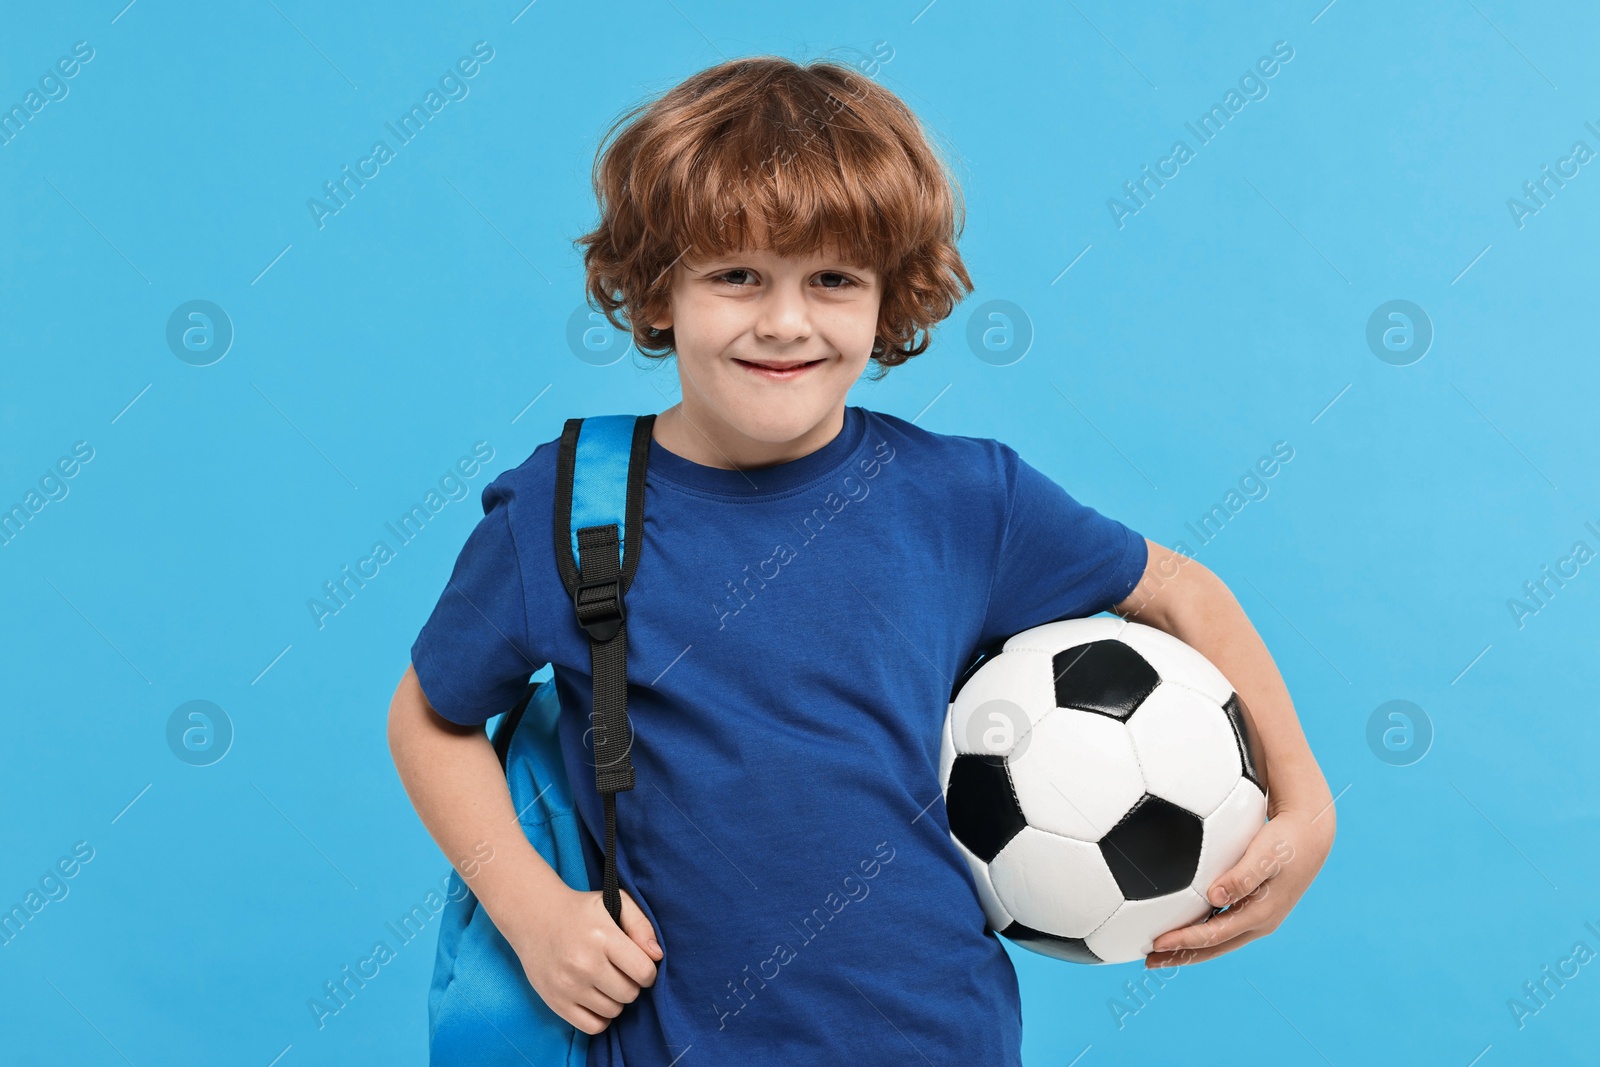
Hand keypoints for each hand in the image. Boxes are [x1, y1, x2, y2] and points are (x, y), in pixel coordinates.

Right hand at [504, 883, 663, 1034]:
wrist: (534, 917)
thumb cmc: (581, 911)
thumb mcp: (614, 902)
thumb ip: (641, 925)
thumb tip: (657, 956)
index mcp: (602, 937)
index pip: (644, 971)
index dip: (648, 971)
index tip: (639, 963)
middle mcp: (584, 964)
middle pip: (630, 994)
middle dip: (631, 984)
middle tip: (620, 970)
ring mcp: (568, 986)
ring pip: (613, 1011)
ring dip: (616, 999)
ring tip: (605, 981)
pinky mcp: (556, 1002)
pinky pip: (592, 1026)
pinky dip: (600, 1017)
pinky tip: (596, 998)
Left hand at [1144, 805, 1332, 968]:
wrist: (1310, 834)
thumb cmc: (1285, 840)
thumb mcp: (1265, 855)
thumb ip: (1241, 876)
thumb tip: (1214, 896)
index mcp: (1261, 915)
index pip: (1215, 935)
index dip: (1185, 941)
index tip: (1156, 943)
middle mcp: (1259, 922)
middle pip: (1214, 947)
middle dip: (1182, 956)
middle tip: (1149, 962)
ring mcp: (1257, 917)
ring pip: (1217, 940)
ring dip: (1189, 947)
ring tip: (1159, 952)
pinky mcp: (1254, 907)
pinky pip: (1222, 926)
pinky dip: (1200, 931)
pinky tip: (1182, 927)